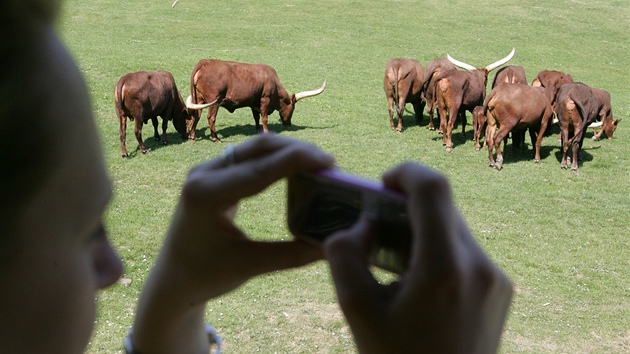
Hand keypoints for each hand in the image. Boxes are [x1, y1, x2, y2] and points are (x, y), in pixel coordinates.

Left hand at [132, 134, 334, 353]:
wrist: (172, 279)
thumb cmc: (205, 276)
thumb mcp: (250, 266)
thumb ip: (292, 255)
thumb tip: (332, 246)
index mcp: (206, 194)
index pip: (260, 168)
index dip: (298, 160)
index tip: (330, 161)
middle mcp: (203, 173)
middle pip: (258, 147)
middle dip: (297, 151)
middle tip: (330, 164)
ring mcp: (206, 170)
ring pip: (255, 148)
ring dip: (288, 152)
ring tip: (319, 166)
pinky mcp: (213, 173)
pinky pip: (250, 158)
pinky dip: (276, 160)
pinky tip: (298, 169)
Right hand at [324, 162, 512, 353]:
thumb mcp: (356, 312)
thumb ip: (345, 256)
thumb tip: (359, 226)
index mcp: (444, 268)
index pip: (433, 188)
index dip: (405, 173)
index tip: (382, 186)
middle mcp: (479, 266)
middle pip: (443, 207)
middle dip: (408, 205)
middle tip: (377, 225)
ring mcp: (495, 279)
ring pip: (455, 228)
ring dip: (424, 228)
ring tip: (396, 259)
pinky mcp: (500, 290)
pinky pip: (467, 251)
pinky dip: (440, 249)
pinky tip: (419, 280)